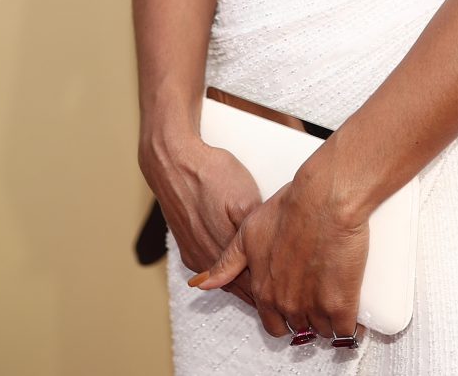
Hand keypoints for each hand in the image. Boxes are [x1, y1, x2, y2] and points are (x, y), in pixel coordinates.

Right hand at [140, 131, 263, 309]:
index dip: (270, 289)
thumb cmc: (210, 174)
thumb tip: (270, 248)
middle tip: (278, 295)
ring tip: (262, 286)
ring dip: (241, 284)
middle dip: (258, 292)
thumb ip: (256, 230)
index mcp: (223, 249)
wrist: (172, 162)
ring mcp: (194, 253)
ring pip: (222, 280)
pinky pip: (208, 269)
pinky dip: (224, 273)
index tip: (285, 293)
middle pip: (237, 286)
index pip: (251, 284)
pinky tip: (235, 268)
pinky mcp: (186, 245)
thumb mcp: (245, 197)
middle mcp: (206, 258)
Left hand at [192, 175, 369, 343]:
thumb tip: (201, 283)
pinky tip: (353, 321)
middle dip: (307, 319)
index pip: (272, 324)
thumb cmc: (289, 209)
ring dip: (328, 323)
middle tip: (318, 303)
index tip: (294, 307)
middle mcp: (286, 303)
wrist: (324, 200)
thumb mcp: (247, 233)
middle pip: (298, 328)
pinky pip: (345, 331)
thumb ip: (226, 263)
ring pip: (322, 331)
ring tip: (336, 308)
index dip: (283, 317)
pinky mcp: (341, 303)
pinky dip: (350, 329)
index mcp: (264, 290)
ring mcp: (314, 306)